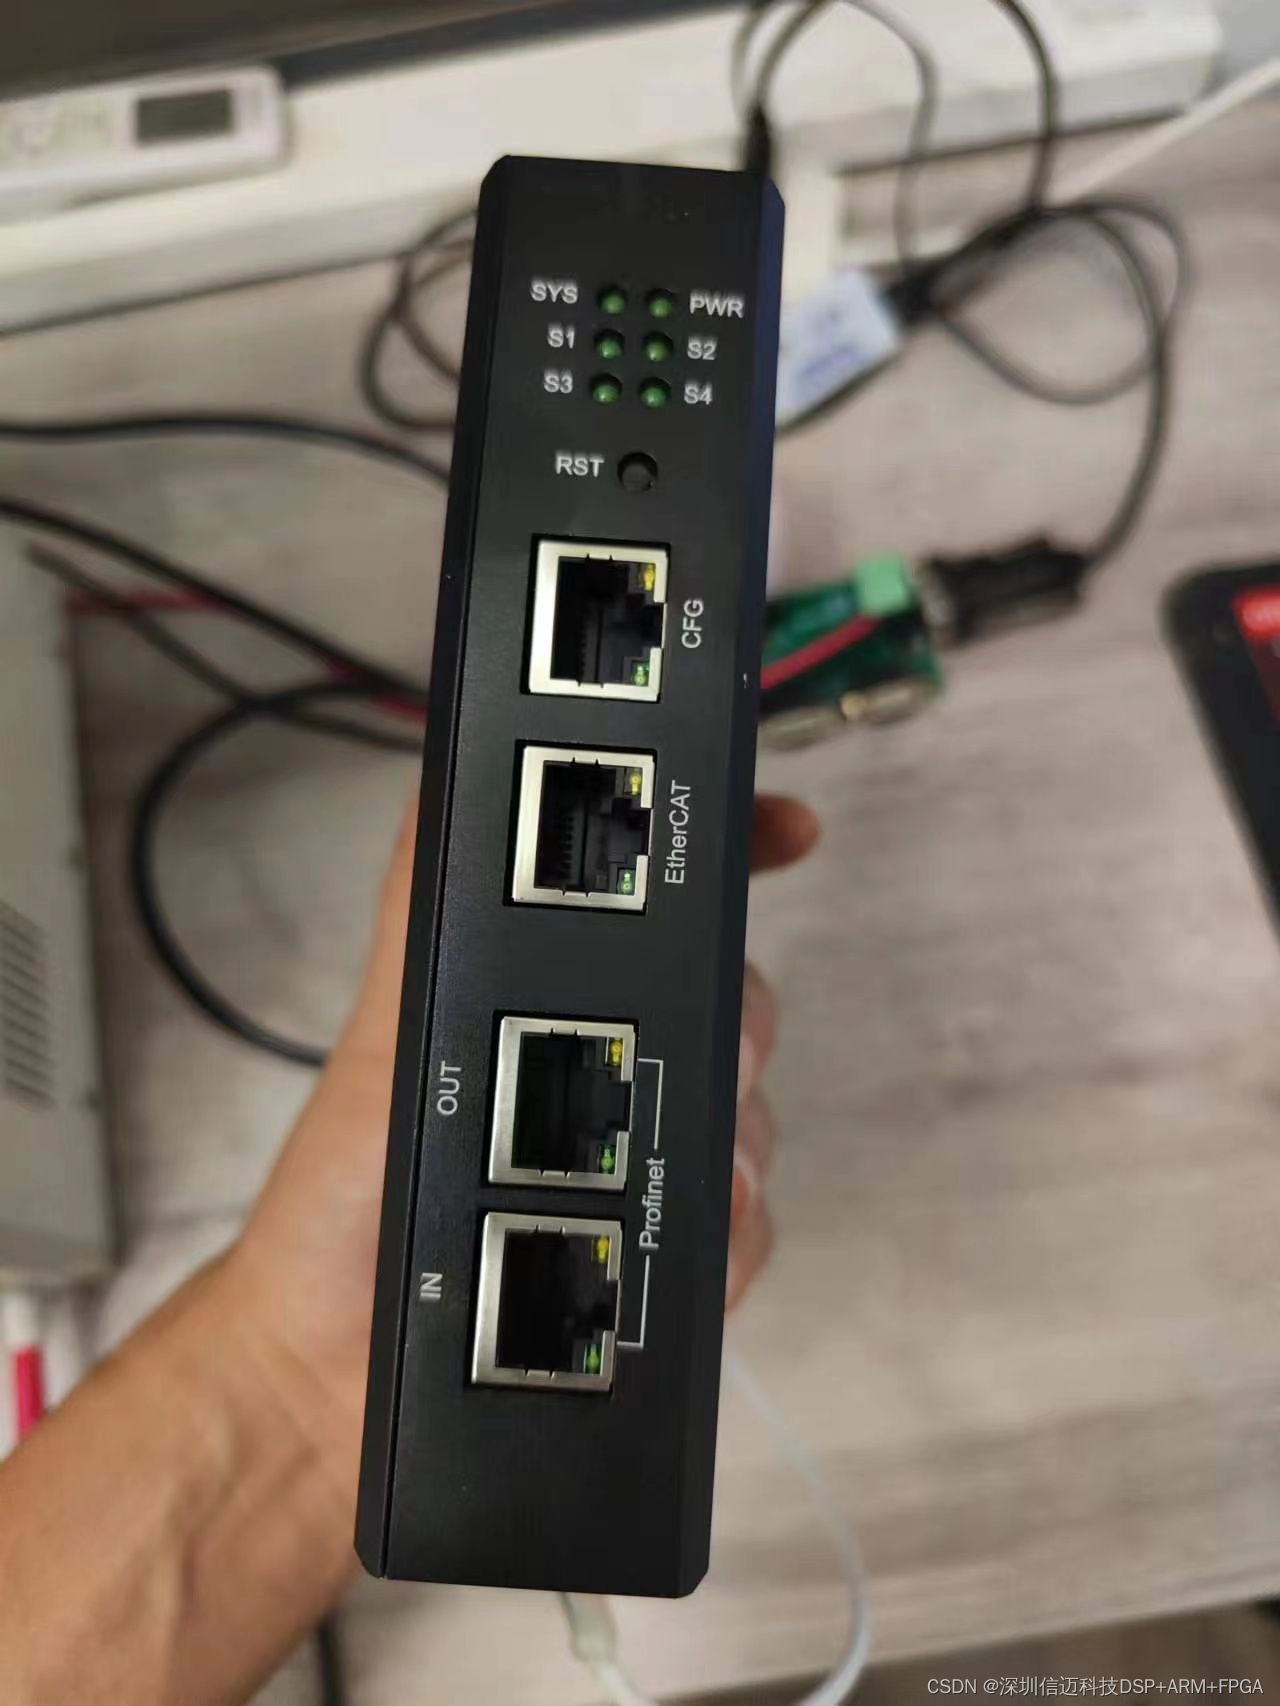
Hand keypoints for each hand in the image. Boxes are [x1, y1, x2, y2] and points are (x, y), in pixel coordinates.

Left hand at [229, 792, 818, 1506]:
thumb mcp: (386, 1028)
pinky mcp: (663, 1262)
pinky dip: (724, 1243)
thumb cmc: (345, 1201)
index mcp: (552, 1002)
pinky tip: (664, 1261)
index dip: (737, 853)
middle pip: (735, 1006)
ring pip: (752, 1122)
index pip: (664, 904)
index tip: (787, 830)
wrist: (340, 1381)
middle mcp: (607, 1069)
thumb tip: (446, 779)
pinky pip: (747, 1231)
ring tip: (661, 1181)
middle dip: (736, 1023)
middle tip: (698, 1055)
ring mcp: (640, 1164)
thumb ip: (420, 903)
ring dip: (729, 1148)